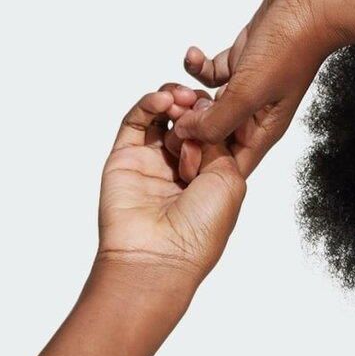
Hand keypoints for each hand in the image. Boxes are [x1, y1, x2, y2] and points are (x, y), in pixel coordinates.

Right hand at [96, 83, 254, 288]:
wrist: (158, 255)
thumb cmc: (199, 230)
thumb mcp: (229, 181)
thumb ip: (220, 142)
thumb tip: (202, 119)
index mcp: (210, 180)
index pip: (215, 133)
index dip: (218, 117)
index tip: (222, 110)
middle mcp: (181, 171)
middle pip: (188, 121)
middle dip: (195, 107)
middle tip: (197, 104)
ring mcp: (152, 164)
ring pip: (162, 116)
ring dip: (173, 100)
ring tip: (181, 100)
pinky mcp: (125, 158)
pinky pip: (136, 121)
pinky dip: (149, 103)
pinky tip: (163, 100)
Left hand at [167, 0, 335, 171]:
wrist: (309, 2)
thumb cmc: (291, 48)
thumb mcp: (248, 94)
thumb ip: (216, 120)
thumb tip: (186, 134)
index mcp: (262, 132)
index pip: (230, 164)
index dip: (204, 162)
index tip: (181, 147)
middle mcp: (255, 115)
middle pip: (215, 136)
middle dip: (190, 127)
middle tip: (172, 112)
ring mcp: (247, 89)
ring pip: (208, 105)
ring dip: (189, 98)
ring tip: (178, 88)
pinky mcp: (241, 63)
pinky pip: (210, 75)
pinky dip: (197, 68)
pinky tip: (193, 55)